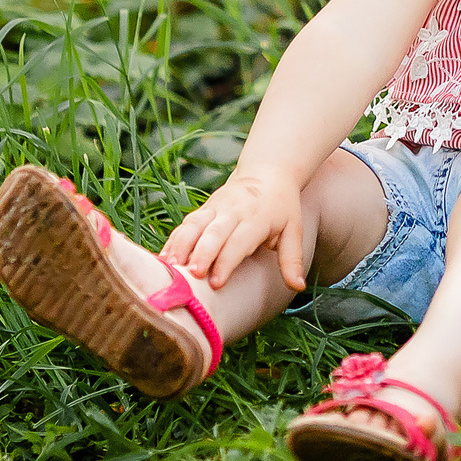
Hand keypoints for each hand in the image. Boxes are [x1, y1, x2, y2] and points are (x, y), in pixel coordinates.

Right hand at [162, 168, 306, 290]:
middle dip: (201, 254)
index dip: (226, 261)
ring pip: (194, 226)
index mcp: (257, 217)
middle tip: (191, 276)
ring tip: (170, 267)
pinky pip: (185, 224)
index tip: (216, 283)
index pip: (238, 241)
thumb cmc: (282, 208)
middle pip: (213, 233)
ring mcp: (215, 208)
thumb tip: (297, 286)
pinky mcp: (203, 209)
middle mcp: (233, 211)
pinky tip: (163, 259)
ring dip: (181, 246)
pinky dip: (173, 240)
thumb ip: (292, 259)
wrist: (267, 173)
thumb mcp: (293, 230)